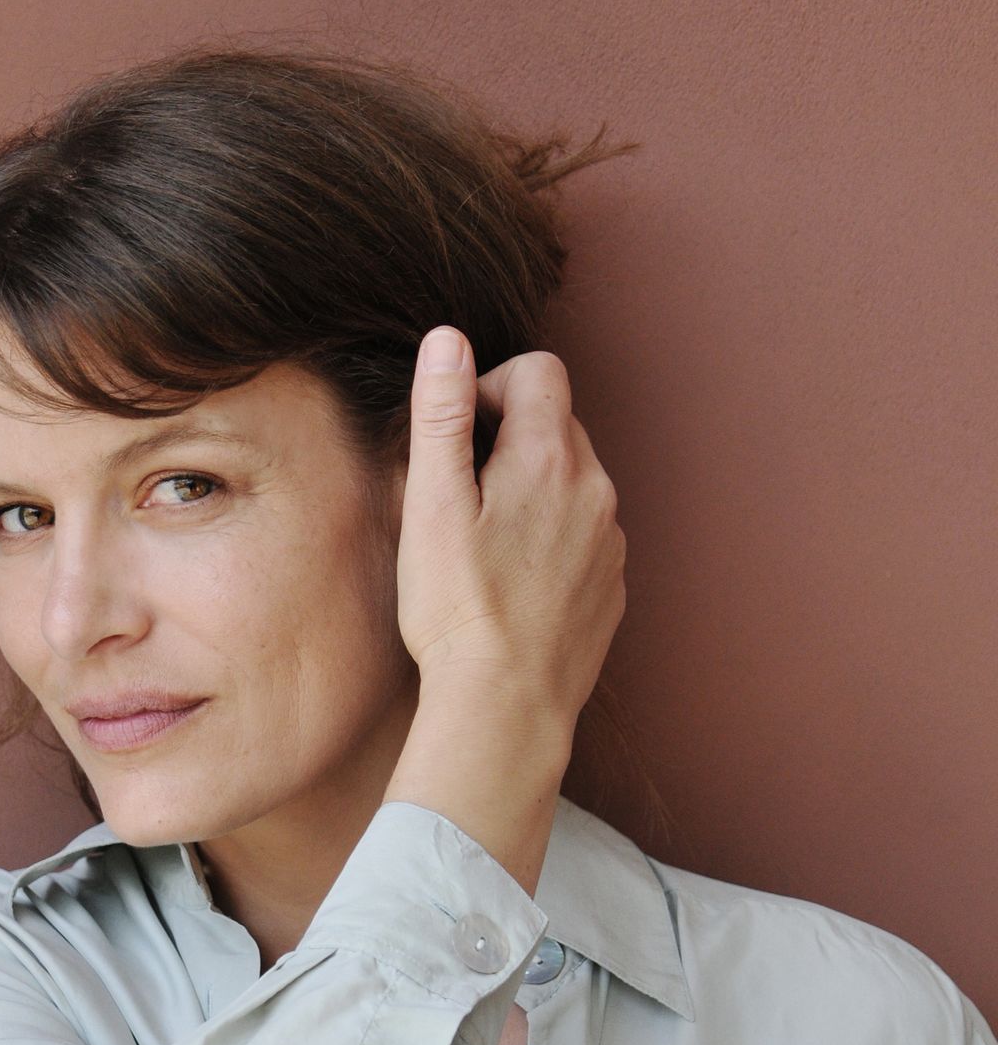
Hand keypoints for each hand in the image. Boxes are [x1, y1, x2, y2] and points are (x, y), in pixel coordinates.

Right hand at [394, 326, 625, 733]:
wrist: (506, 705)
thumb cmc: (458, 609)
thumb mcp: (431, 505)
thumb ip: (441, 414)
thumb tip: (447, 339)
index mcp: (549, 458)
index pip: (539, 371)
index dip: (491, 387)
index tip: (457, 436)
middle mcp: (596, 489)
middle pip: (559, 424)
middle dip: (511, 438)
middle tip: (462, 496)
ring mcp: (611, 541)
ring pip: (575, 482)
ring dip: (533, 490)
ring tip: (486, 545)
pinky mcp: (613, 586)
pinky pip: (586, 535)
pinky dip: (553, 539)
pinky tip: (514, 583)